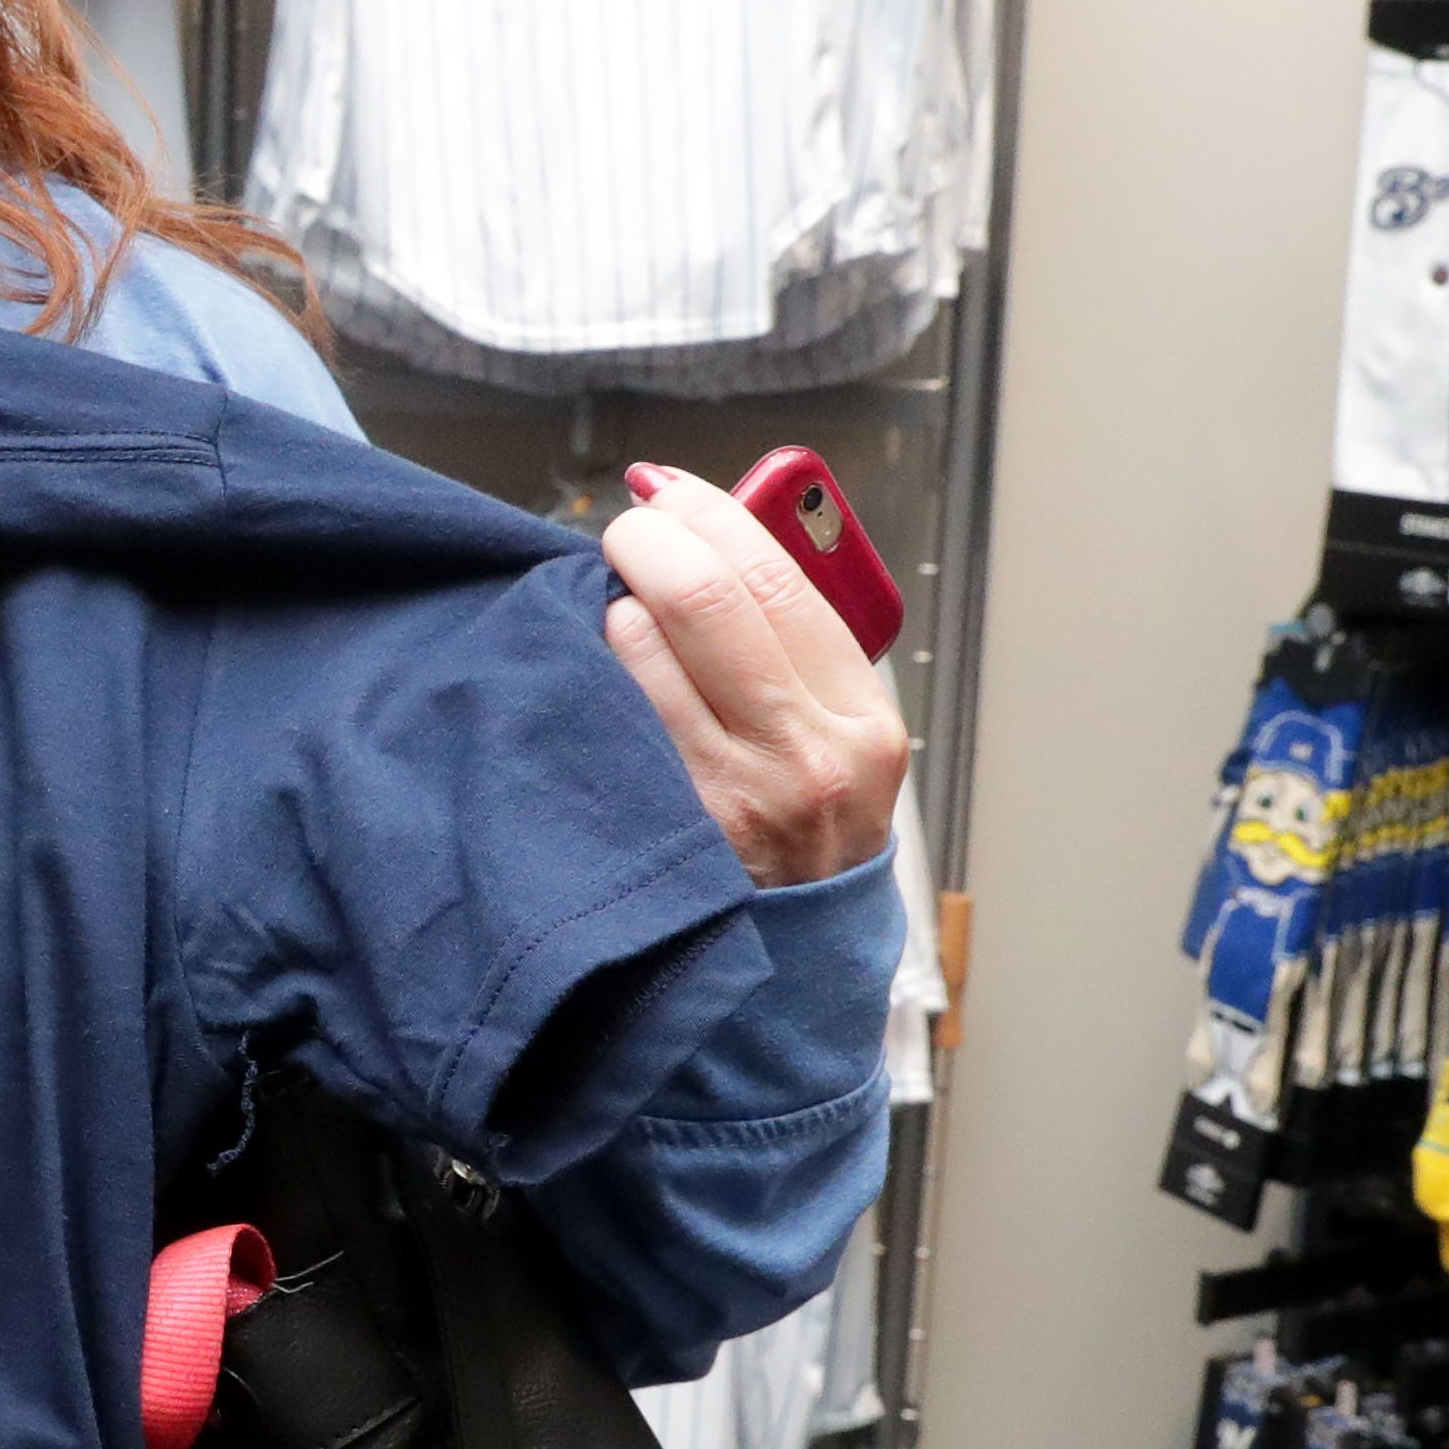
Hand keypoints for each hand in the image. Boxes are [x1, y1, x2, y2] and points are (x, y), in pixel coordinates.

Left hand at [600, 463, 908, 889]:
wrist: (790, 960)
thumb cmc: (809, 834)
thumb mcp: (841, 739)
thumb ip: (797, 647)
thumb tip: (719, 536)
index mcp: (859, 720)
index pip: (777, 578)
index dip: (711, 513)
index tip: (669, 488)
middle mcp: (799, 756)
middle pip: (703, 597)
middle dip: (647, 539)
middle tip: (623, 527)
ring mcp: (726, 795)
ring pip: (637, 646)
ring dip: (612, 608)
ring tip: (615, 610)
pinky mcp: (659, 825)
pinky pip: (604, 711)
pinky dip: (589, 669)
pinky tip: (592, 669)